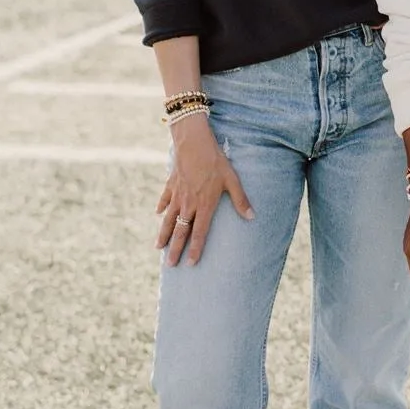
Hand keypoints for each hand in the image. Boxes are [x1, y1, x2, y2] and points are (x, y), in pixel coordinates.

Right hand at [156, 113, 253, 265]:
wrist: (194, 143)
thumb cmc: (216, 161)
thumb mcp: (232, 180)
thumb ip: (240, 200)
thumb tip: (252, 216)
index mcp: (204, 205)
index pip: (199, 233)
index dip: (195, 250)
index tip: (190, 264)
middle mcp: (188, 204)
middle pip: (180, 232)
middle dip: (175, 249)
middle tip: (170, 265)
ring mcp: (177, 195)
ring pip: (168, 220)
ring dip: (163, 235)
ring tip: (158, 248)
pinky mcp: (171, 184)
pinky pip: (164, 200)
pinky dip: (161, 208)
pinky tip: (158, 214)